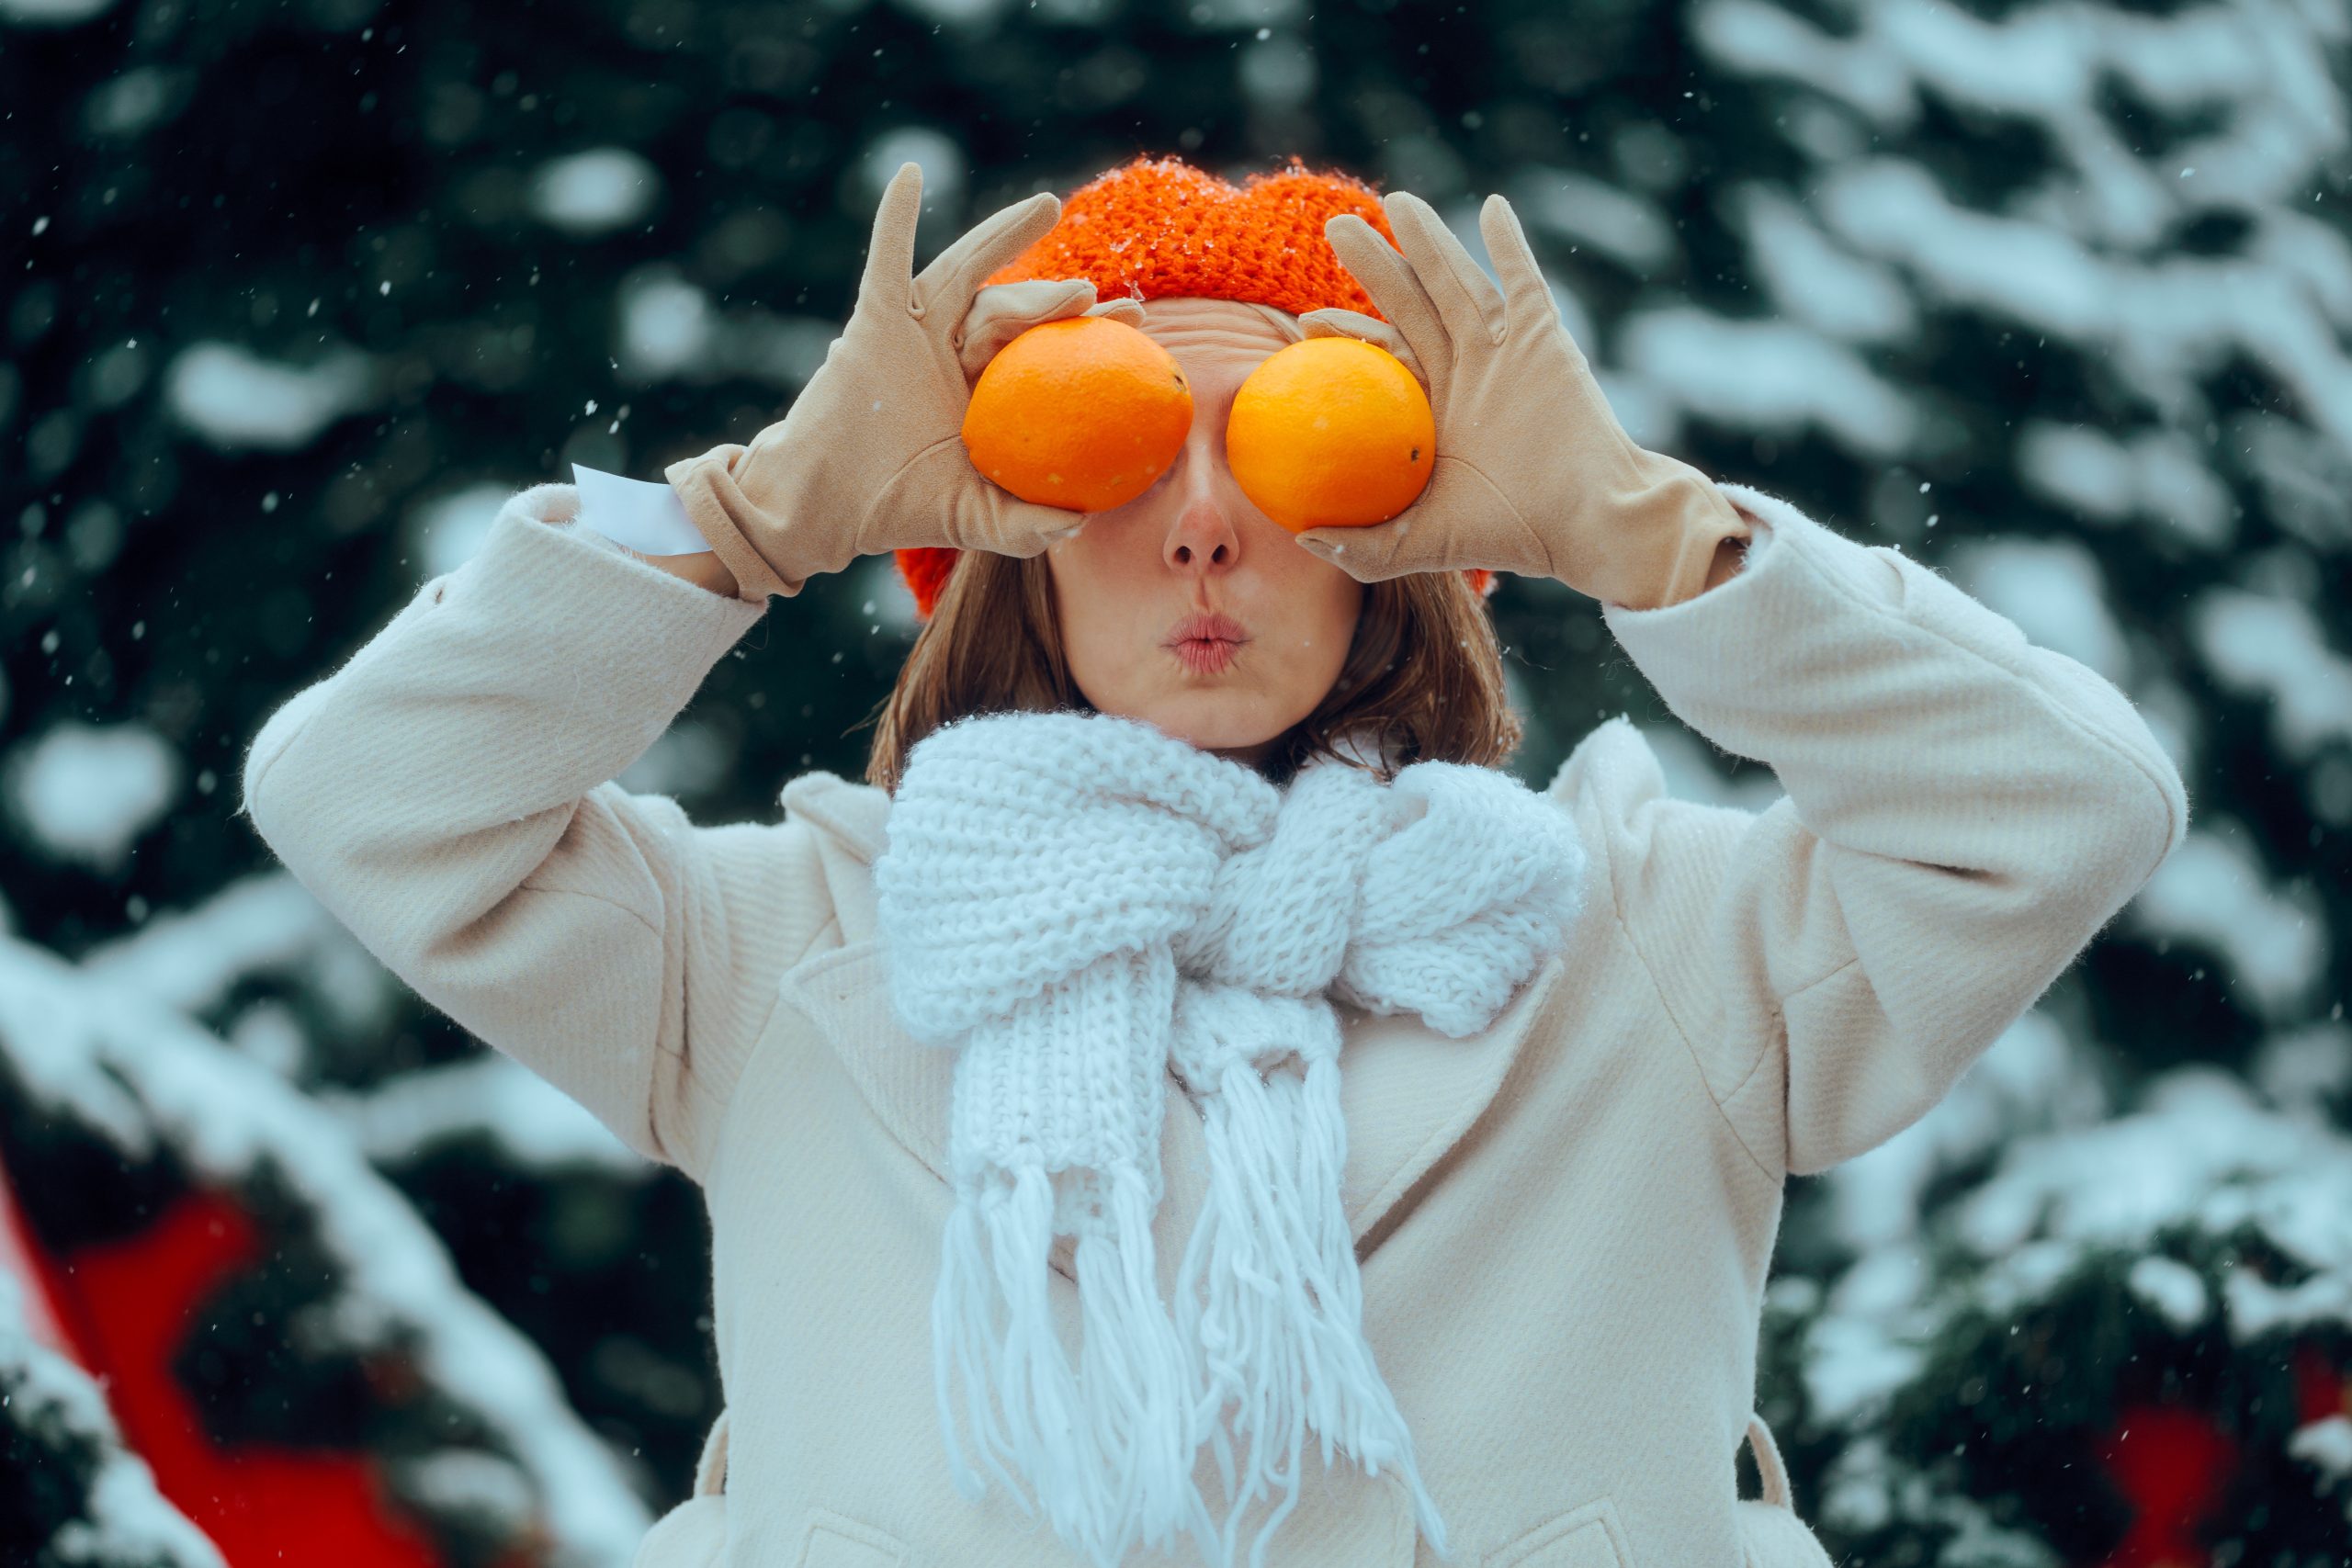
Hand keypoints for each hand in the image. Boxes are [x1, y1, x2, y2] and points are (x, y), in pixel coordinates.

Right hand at [663, 162, 1144, 603]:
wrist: (827, 506)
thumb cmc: (899, 509)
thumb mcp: (974, 518)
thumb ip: (1024, 525)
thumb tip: (1081, 523)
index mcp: (987, 391)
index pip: (1046, 352)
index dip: (1089, 336)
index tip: (1137, 326)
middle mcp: (956, 353)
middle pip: (1017, 309)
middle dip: (1061, 299)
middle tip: (1107, 295)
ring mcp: (916, 332)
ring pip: (968, 273)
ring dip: (1004, 236)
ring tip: (1047, 206)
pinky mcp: (875, 320)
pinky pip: (886, 259)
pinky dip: (894, 217)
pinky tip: (910, 175)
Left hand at [1294, 189, 1747, 609]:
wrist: (1589, 521)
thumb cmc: (1510, 535)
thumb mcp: (1421, 544)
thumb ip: (1364, 545)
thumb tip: (1299, 536)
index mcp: (1432, 411)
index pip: (1381, 360)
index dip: (1346, 337)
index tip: (1305, 324)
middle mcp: (1465, 373)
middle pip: (1410, 303)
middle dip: (1375, 264)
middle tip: (1336, 225)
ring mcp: (1505, 352)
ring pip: (1457, 282)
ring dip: (1429, 241)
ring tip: (1399, 201)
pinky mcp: (1545, 338)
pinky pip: (1524, 281)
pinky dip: (1509, 244)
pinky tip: (1492, 207)